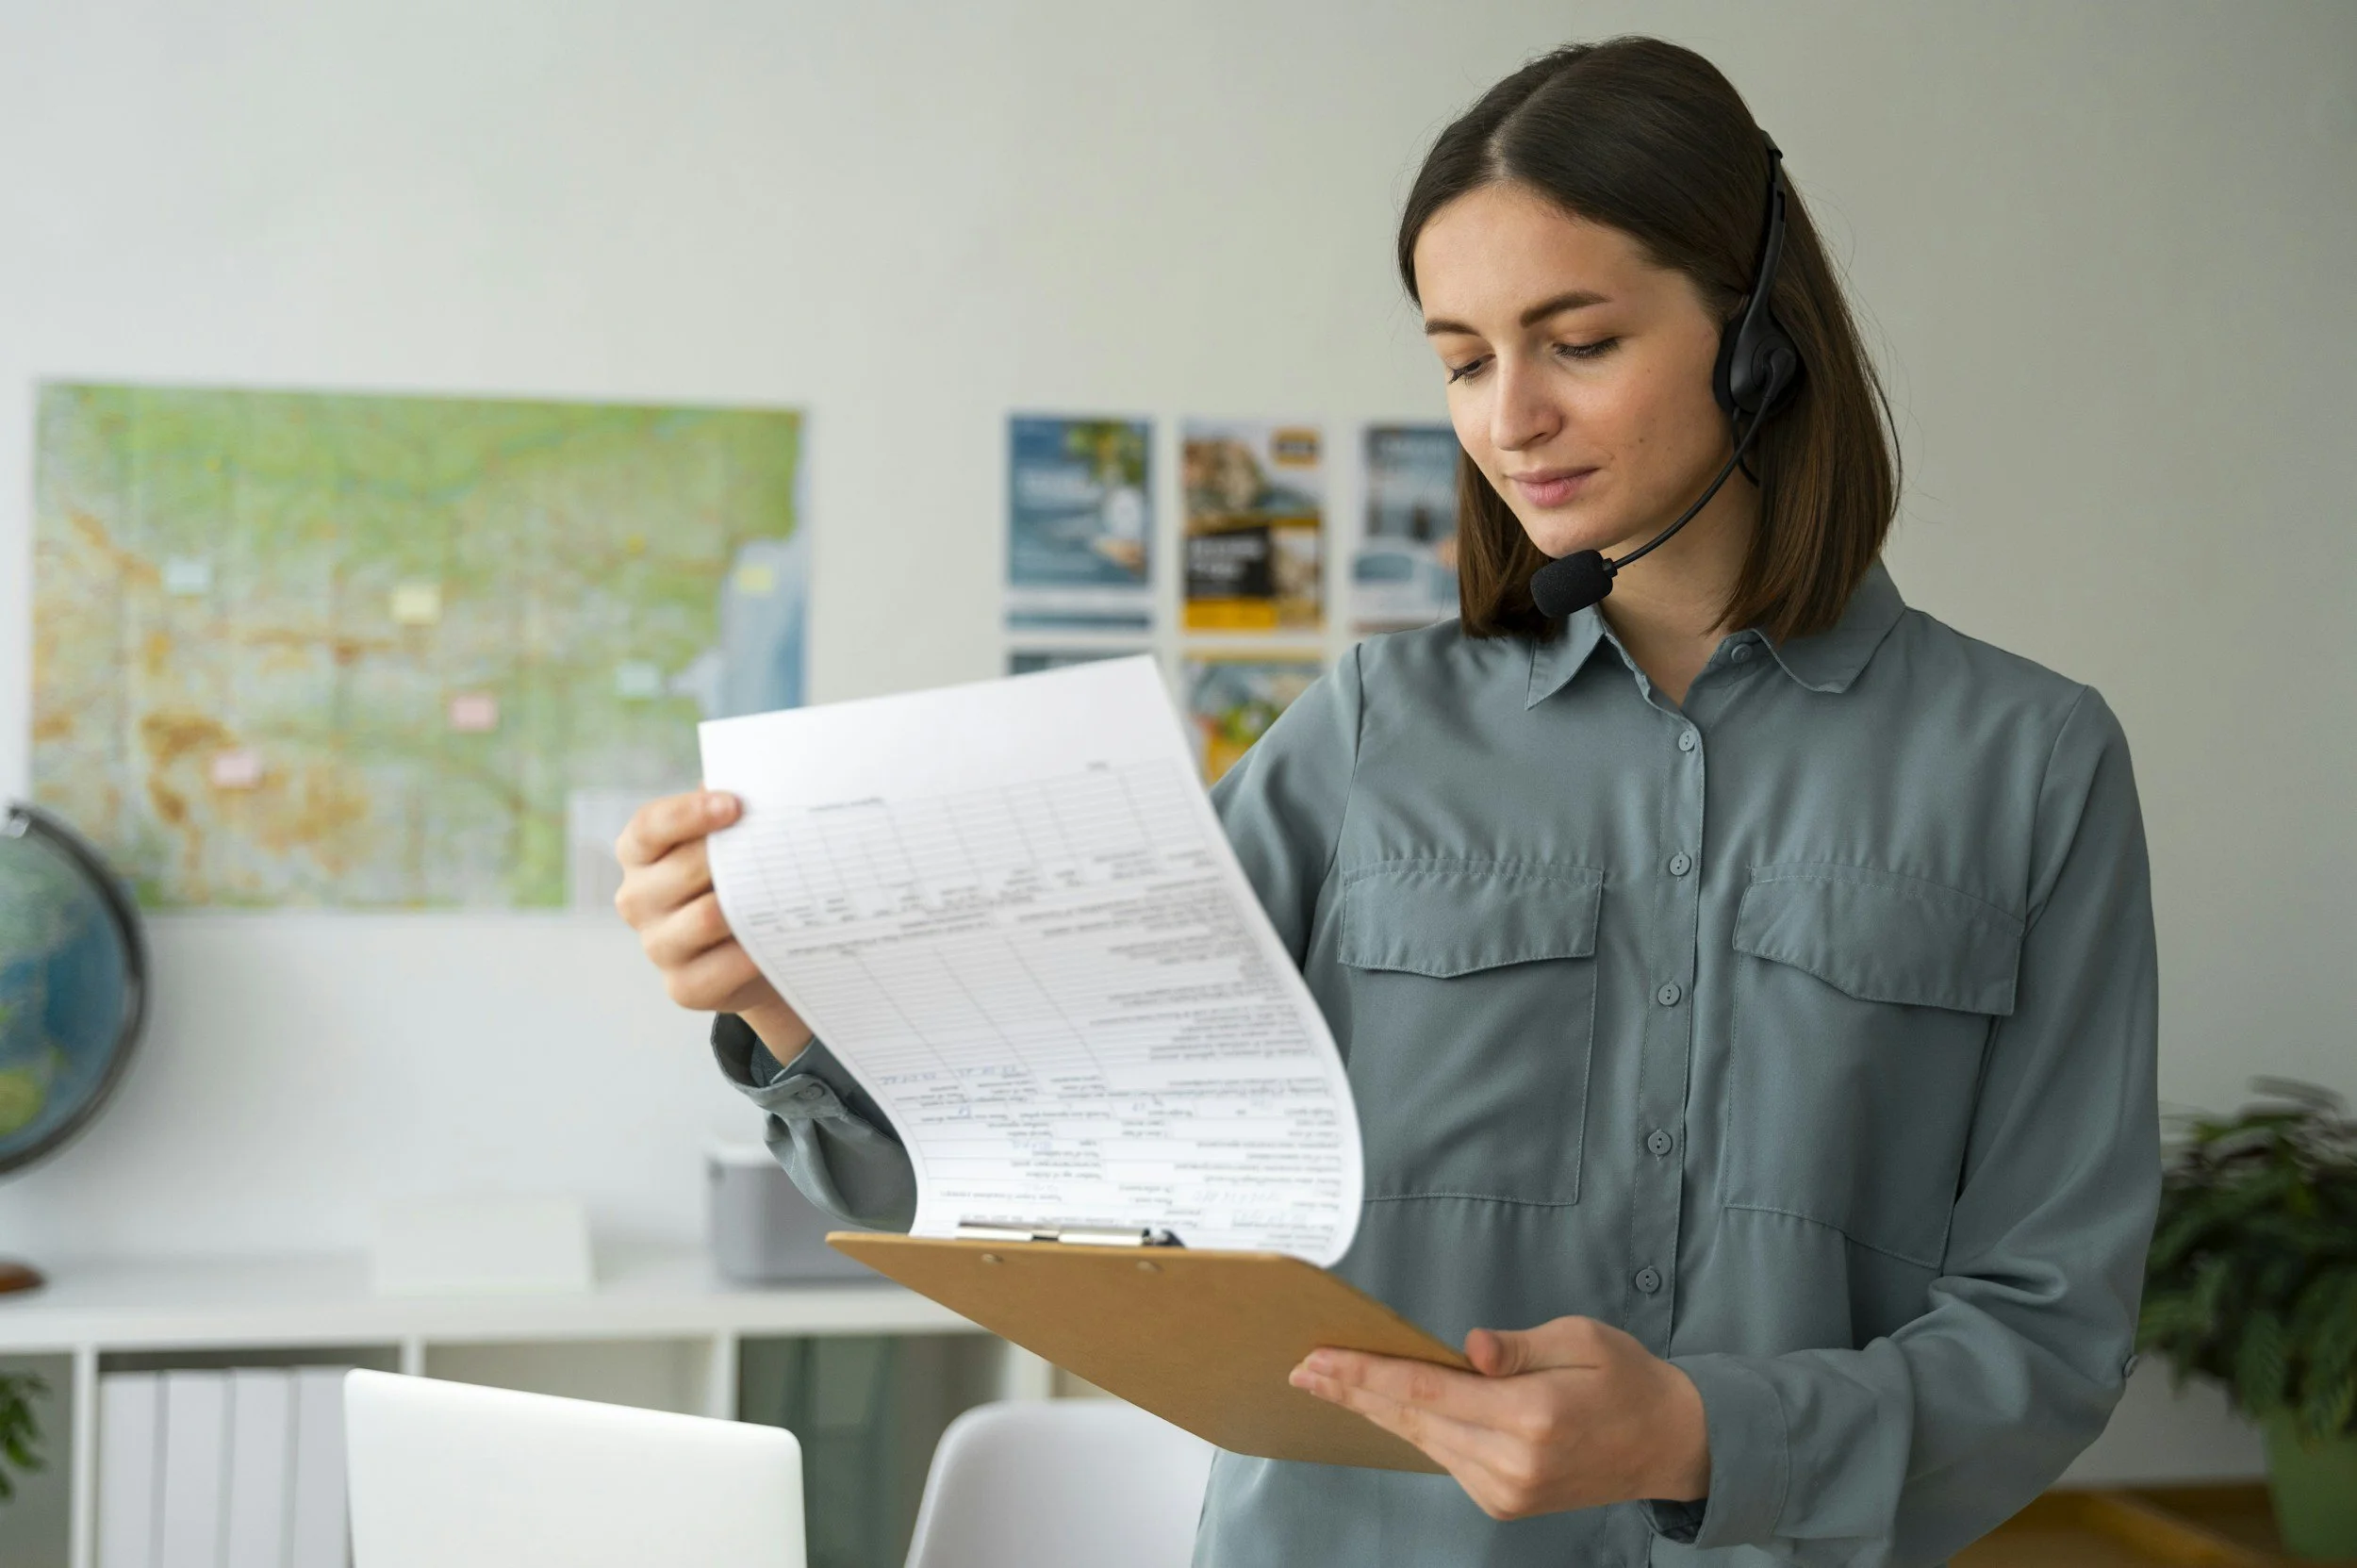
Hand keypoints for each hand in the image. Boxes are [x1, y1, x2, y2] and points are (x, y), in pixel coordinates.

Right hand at [613, 790, 811, 1057]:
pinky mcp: (682, 986)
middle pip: (683, 870)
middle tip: (780, 848)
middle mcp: (637, 898)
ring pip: (705, 918)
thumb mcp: (730, 842)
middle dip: (733, 858)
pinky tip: (776, 938)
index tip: (735, 805)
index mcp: (640, 852)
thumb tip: (766, 785)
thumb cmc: (736, 879)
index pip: (650, 826)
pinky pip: (720, 969)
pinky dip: (751, 954)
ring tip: (787, 890)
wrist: (749, 952)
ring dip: (748, 905)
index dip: (689, 813)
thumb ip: (733, 814)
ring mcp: (656, 945)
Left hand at [1287, 1315, 1708, 1521]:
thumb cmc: (1627, 1378)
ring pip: (1424, 1443)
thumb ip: (1519, 1346)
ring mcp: (1507, 1489)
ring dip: (1376, 1412)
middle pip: (1413, 1421)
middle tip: (1303, 1369)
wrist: (1669, 1443)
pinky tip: (1386, 1408)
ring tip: (1331, 1382)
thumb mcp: (1582, 1339)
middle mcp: (1513, 1461)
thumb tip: (1467, 1349)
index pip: (1428, 1391)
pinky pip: (1446, 1458)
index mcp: (1531, 1415)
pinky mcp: (1506, 1502)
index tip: (1321, 1359)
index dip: (1368, 1374)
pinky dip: (1413, 1431)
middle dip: (1354, 1391)